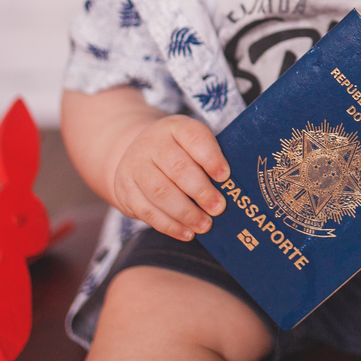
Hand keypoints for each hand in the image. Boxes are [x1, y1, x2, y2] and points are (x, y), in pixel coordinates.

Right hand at [111, 115, 230, 240]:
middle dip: (201, 191)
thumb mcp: (192, 144)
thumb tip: (234, 188)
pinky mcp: (125, 190)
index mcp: (176, 127)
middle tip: (219, 208)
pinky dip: (169, 225)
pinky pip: (146, 211)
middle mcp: (153, 144)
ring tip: (205, 225)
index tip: (225, 176)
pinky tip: (186, 233)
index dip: (211, 157)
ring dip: (186, 213)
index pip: (194, 137)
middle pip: (177, 168)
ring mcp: (135, 166)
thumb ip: (210, 160)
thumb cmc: (179, 152)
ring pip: (160, 192)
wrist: (137, 152)